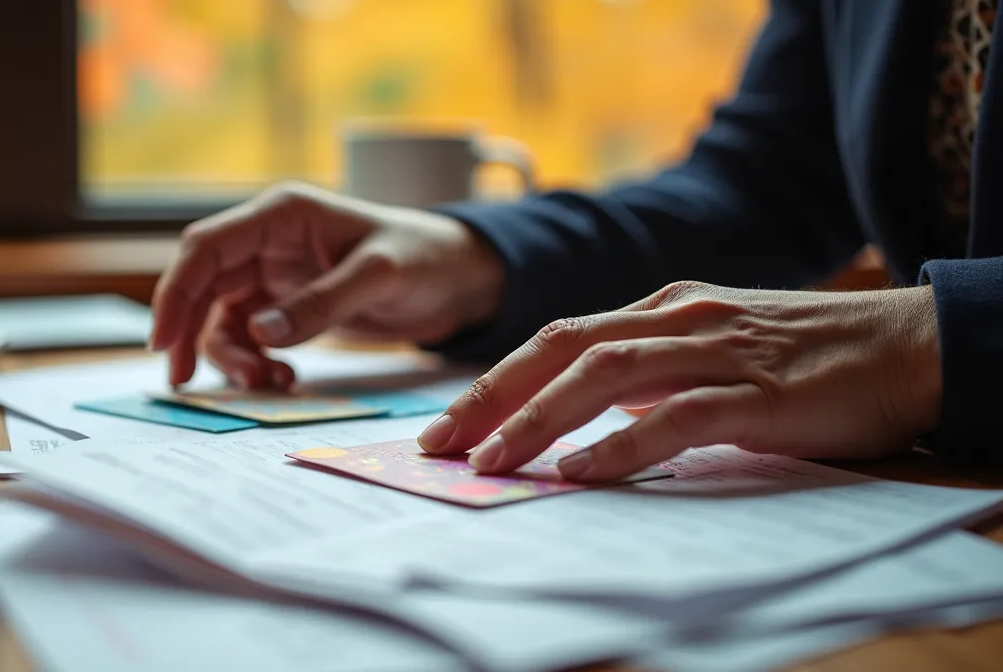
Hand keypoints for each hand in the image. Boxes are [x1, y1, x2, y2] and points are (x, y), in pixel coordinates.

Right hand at [150, 182, 505, 387]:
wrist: (457, 278)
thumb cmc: (423, 258)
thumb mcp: (378, 276)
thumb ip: (321, 303)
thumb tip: (262, 332)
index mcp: (281, 214)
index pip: (206, 248)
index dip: (175, 291)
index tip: (162, 339)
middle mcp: (267, 241)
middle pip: (201, 285)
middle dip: (190, 333)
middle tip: (185, 383)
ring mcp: (273, 275)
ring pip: (220, 317)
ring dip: (231, 356)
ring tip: (269, 383)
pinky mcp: (286, 305)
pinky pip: (249, 336)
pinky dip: (255, 362)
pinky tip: (284, 379)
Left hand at [417, 281, 942, 479]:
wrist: (908, 345)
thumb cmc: (806, 357)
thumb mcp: (713, 353)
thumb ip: (655, 375)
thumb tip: (593, 416)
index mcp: (661, 309)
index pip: (558, 338)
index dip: (496, 379)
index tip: (448, 422)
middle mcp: (677, 318)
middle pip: (562, 347)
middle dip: (492, 395)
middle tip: (442, 444)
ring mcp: (716, 350)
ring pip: (605, 375)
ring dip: (539, 419)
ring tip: (493, 462)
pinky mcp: (757, 390)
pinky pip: (677, 416)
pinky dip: (624, 444)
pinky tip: (582, 472)